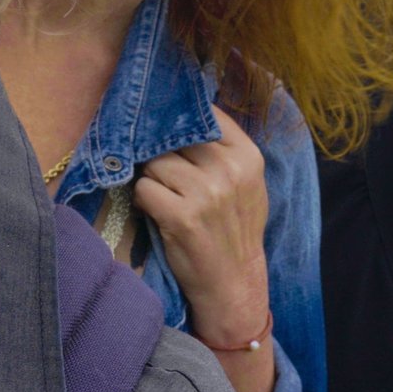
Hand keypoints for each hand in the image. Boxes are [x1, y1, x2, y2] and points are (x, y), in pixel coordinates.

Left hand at [133, 109, 270, 346]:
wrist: (234, 282)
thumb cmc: (235, 227)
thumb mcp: (246, 181)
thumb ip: (222, 147)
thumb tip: (182, 109)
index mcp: (248, 155)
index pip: (205, 113)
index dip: (180, 119)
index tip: (171, 128)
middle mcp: (230, 170)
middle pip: (173, 137)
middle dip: (163, 154)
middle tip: (168, 176)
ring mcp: (207, 193)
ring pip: (154, 163)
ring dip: (152, 179)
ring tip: (166, 197)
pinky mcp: (183, 217)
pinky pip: (144, 189)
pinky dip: (144, 201)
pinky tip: (158, 213)